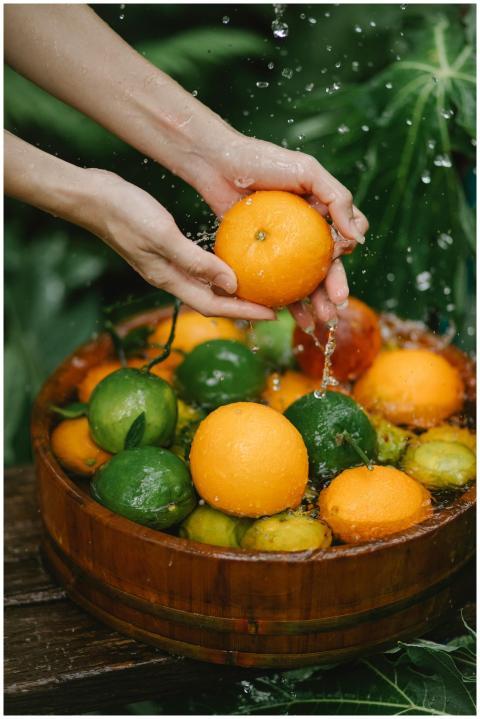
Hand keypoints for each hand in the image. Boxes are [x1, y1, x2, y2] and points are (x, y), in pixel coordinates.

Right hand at [90, 170, 274, 319]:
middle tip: (274, 303)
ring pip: (206, 286)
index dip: (244, 312)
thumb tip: (231, 284)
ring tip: (258, 286)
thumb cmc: (125, 214)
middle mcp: (169, 277)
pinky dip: (217, 269)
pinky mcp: (163, 250)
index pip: (214, 306)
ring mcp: (165, 265)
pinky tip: (231, 259)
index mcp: (169, 279)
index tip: (273, 314)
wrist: (92, 198)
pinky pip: (198, 268)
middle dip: (243, 307)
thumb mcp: (164, 236)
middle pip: (213, 301)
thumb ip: (196, 262)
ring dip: (232, 289)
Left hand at [184, 132, 368, 325]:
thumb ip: (337, 198)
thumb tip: (358, 236)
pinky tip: (284, 315)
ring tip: (316, 322)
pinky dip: (281, 298)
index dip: (347, 250)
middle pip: (327, 265)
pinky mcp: (259, 254)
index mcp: (321, 210)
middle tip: (336, 306)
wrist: (218, 165)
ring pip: (302, 278)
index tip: (339, 253)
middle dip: (334, 289)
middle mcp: (304, 229)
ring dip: (312, 302)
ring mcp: (281, 244)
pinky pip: (273, 280)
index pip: (347, 235)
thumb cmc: (263, 161)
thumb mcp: (307, 172)